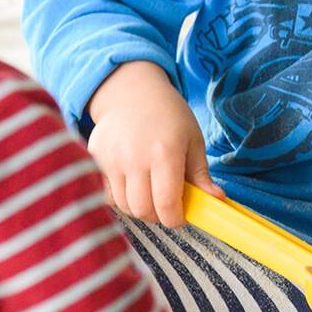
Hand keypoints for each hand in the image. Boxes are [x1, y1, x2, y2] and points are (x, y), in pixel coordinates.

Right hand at [86, 60, 222, 225]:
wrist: (132, 92)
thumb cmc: (169, 115)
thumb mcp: (193, 139)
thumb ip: (201, 173)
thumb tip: (217, 199)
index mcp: (165, 152)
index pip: (166, 203)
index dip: (174, 218)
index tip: (180, 217)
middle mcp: (135, 158)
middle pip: (142, 209)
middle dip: (157, 216)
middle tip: (166, 206)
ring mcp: (112, 159)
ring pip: (123, 206)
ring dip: (139, 207)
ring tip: (150, 193)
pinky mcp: (95, 159)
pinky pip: (106, 193)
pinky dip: (121, 197)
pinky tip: (132, 184)